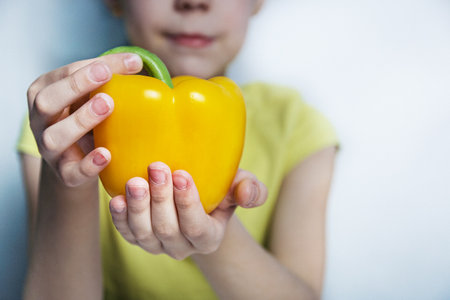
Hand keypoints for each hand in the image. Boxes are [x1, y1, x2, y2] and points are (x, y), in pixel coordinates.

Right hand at [27, 53, 142, 186]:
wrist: (76, 158)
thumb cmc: (84, 116)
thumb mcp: (91, 93)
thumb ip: (110, 76)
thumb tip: (136, 61)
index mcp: (44, 92)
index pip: (62, 75)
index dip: (86, 69)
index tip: (110, 66)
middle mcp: (40, 120)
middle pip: (46, 102)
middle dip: (75, 87)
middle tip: (105, 76)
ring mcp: (49, 148)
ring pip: (54, 137)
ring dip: (80, 120)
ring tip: (107, 106)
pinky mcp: (63, 172)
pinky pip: (71, 172)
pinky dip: (88, 165)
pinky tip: (106, 154)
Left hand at [109, 162, 267, 259]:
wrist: (198, 198)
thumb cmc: (220, 189)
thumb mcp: (240, 186)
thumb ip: (250, 190)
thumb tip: (247, 193)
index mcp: (208, 237)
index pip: (197, 226)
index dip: (188, 203)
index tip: (181, 174)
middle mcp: (182, 247)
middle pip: (168, 230)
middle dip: (160, 199)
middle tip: (156, 168)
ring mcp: (157, 245)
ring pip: (144, 234)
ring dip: (138, 208)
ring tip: (134, 181)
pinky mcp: (138, 239)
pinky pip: (126, 233)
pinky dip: (119, 218)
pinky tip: (116, 198)